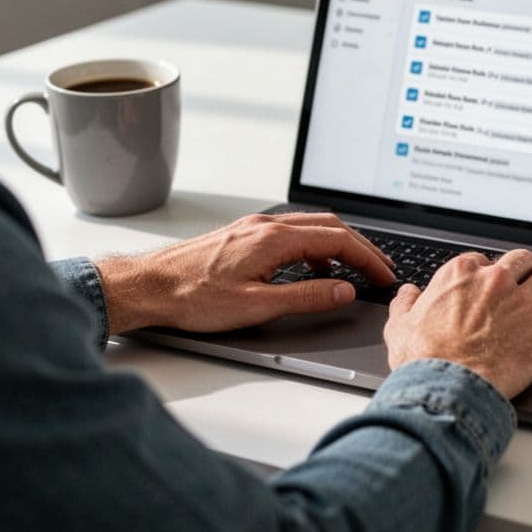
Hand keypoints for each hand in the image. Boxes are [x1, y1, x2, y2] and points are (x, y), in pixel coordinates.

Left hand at [96, 213, 395, 334]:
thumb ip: (306, 297)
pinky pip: (291, 234)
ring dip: (338, 245)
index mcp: (274, 238)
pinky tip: (312, 268)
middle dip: (361, 247)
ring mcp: (254, 228)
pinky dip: (314, 248)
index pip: (338, 240)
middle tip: (380, 269)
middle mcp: (266, 226)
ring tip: (354, 269)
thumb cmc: (192, 297)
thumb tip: (343, 290)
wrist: (148, 287)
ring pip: (311, 228)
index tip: (384, 275)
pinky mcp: (243, 236)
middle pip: (329, 227)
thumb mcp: (257, 306)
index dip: (368, 258)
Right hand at [384, 249, 531, 398]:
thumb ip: (405, 304)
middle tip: (525, 290)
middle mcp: (494, 280)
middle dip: (525, 274)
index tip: (492, 291)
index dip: (489, 277)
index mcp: (461, 274)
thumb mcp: (399, 326)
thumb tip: (407, 293)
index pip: (484, 261)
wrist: (448, 386)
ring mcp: (521, 300)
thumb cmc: (423, 360)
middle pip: (521, 261)